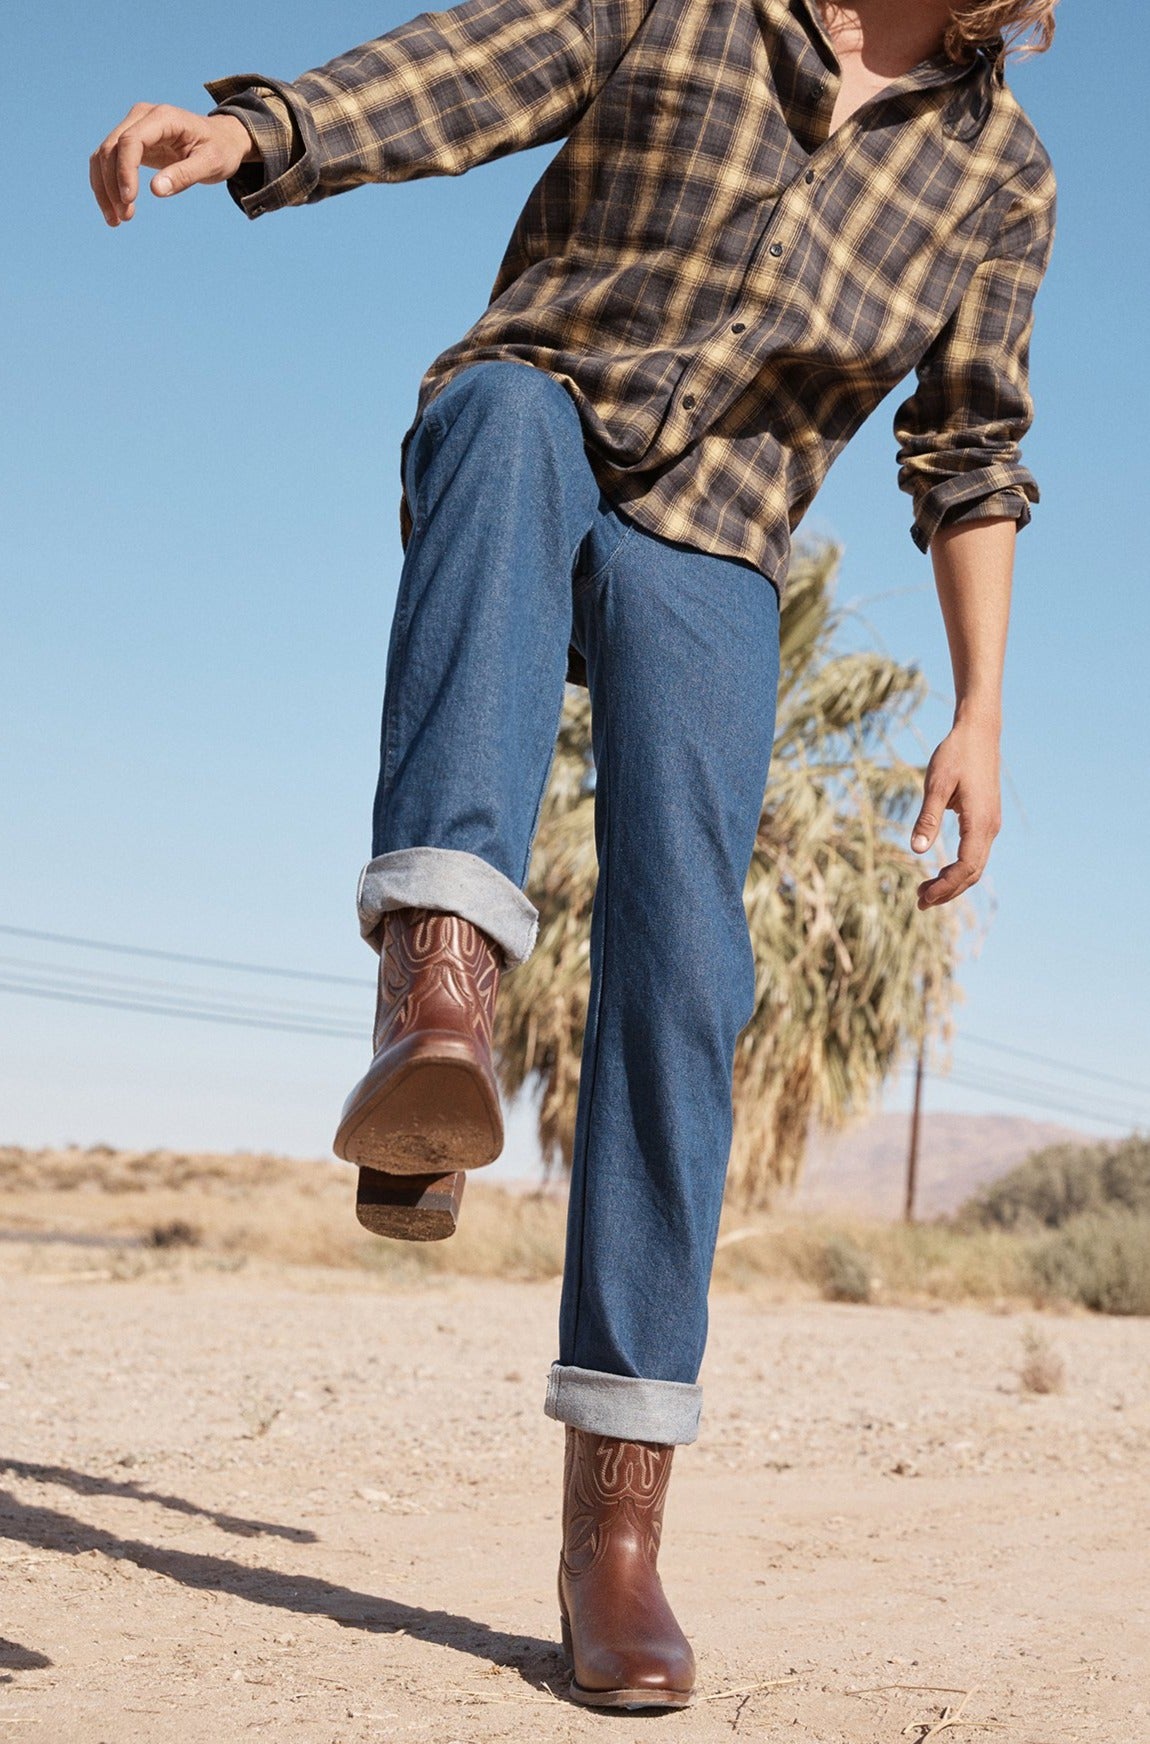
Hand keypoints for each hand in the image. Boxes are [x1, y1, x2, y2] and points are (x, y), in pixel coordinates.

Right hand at [90, 106, 256, 225]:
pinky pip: (108, 161)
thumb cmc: (220, 149)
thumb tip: (155, 190)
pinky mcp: (131, 142)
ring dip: (104, 188)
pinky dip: (106, 185)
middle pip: (111, 148)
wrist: (221, 139)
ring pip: (103, 155)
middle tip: (124, 218)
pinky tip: (114, 210)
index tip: (129, 200)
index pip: (131, 141)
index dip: (125, 170)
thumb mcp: (211, 164)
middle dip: (112, 184)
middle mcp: (142, 117)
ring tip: (117, 220)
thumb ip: (184, 175)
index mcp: (163, 118)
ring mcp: (133, 127)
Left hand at [910, 718, 1001, 908]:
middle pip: (972, 873)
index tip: (924, 896)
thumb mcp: (937, 784)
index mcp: (980, 822)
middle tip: (919, 902)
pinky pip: (975, 853)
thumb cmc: (955, 754)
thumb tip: (916, 850)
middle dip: (948, 891)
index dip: (946, 886)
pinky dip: (958, 869)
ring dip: (953, 882)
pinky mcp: (985, 819)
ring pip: (975, 865)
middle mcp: (990, 827)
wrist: (978, 732)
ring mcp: (990, 824)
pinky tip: (940, 873)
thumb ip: (928, 817)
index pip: (966, 867)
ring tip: (925, 892)